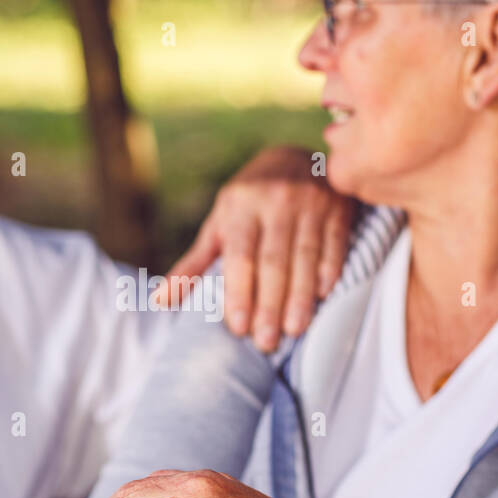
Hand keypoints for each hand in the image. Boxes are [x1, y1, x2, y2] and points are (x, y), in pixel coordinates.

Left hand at [154, 146, 354, 352]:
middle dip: (270, 305)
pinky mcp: (337, 207)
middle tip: (267, 342)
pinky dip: (329, 269)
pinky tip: (323, 295)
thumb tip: (160, 301)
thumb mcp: (219, 223)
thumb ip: (194, 263)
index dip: (240, 292)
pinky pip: (334, 243)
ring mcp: (309, 202)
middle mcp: (275, 202)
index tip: (238, 328)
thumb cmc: (249, 201)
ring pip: (305, 256)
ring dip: (300, 296)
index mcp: (240, 207)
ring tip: (294, 330)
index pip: (240, 256)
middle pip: (273, 262)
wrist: (296, 155)